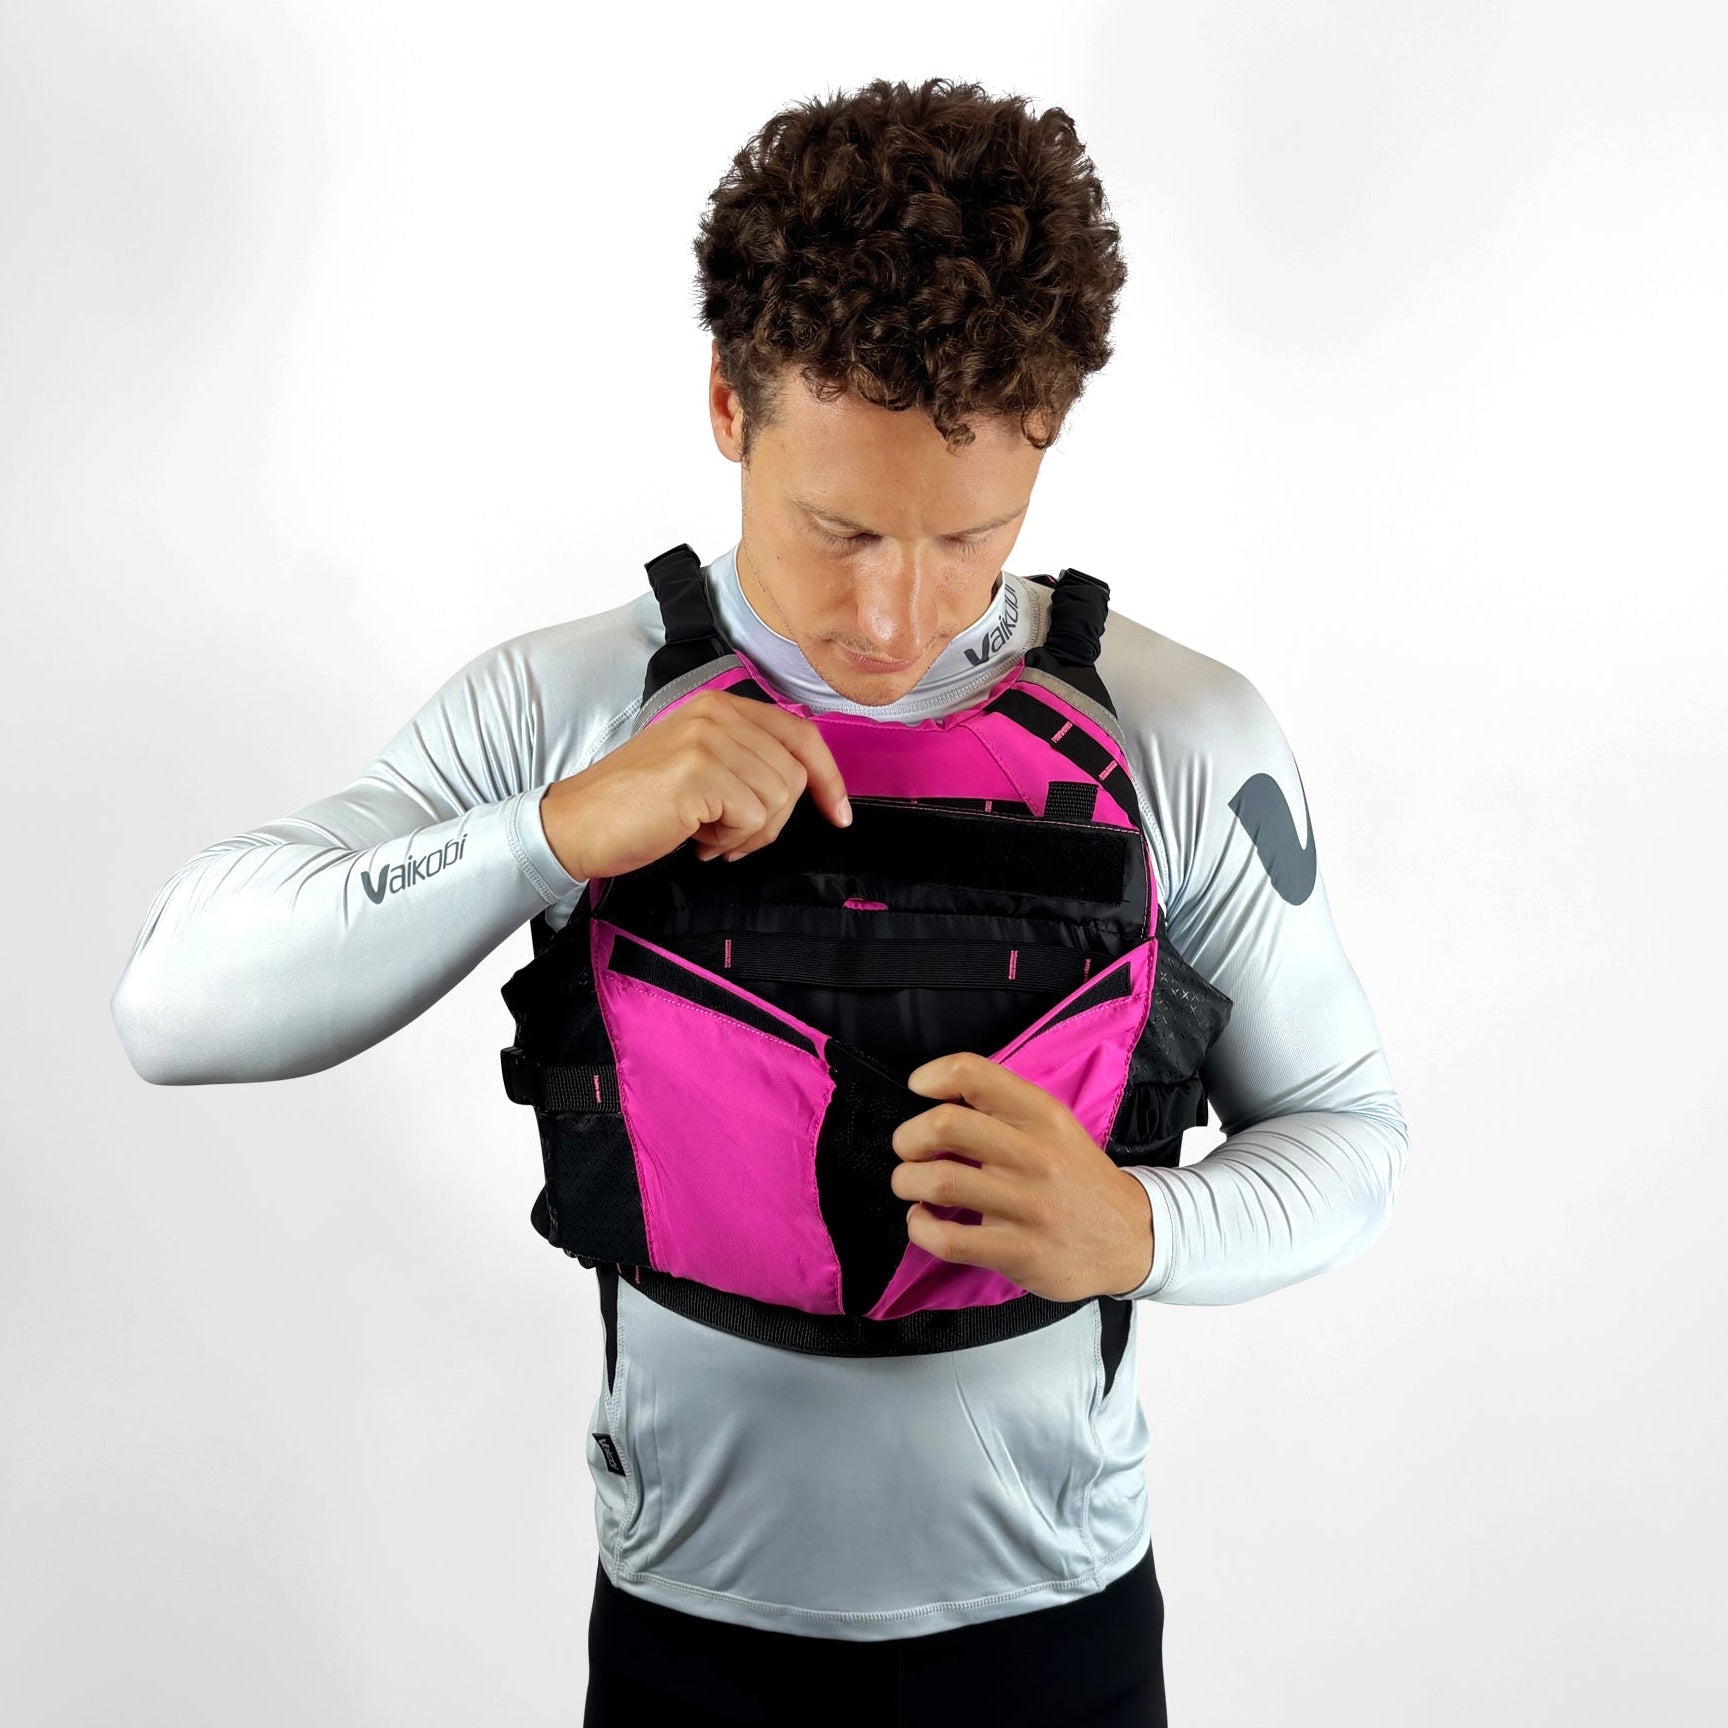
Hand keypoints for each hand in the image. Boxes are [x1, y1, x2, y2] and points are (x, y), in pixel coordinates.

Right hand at [540, 688, 851, 880]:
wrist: (576, 825)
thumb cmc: (635, 805)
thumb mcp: (698, 766)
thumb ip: (746, 761)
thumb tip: (804, 782)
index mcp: (718, 706)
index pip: (801, 734)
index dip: (828, 777)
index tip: (839, 813)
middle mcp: (715, 714)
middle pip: (794, 774)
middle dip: (772, 820)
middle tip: (729, 837)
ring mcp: (707, 741)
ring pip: (778, 799)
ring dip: (748, 834)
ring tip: (705, 835)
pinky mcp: (699, 774)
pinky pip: (753, 818)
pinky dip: (730, 842)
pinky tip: (695, 839)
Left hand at [890, 1052, 1154, 1303]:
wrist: (1134, 1238)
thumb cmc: (1079, 1178)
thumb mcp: (1056, 1127)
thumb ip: (1005, 1109)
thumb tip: (937, 1098)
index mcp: (1042, 1116)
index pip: (974, 1074)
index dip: (933, 1076)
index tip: (918, 1089)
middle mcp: (1036, 1155)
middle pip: (945, 1126)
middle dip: (908, 1137)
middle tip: (907, 1149)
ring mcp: (1028, 1206)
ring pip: (940, 1182)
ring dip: (907, 1181)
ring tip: (911, 1185)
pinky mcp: (1020, 1252)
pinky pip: (948, 1239)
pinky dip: (920, 1228)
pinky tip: (924, 1221)